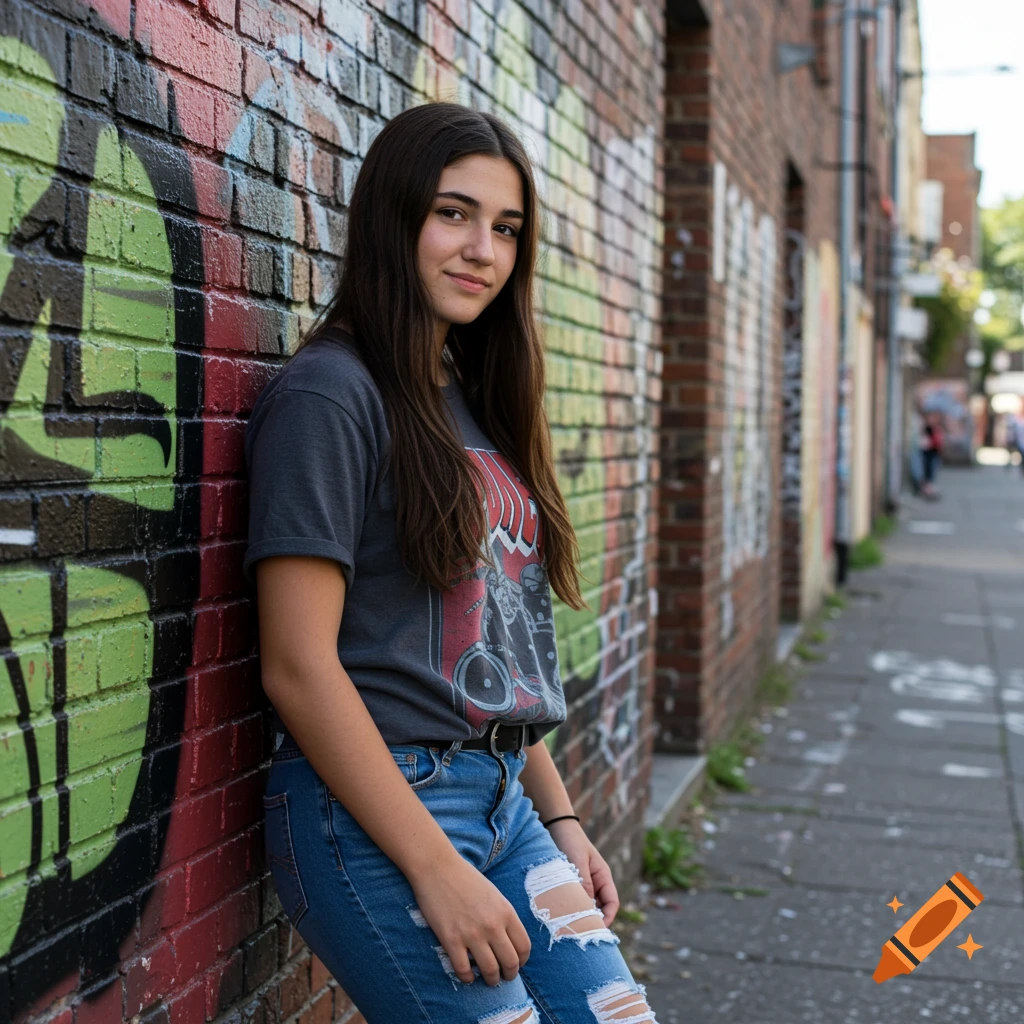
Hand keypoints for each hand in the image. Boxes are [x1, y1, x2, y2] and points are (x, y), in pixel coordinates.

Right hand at [409, 852, 530, 985]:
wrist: (437, 867)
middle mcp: (492, 925)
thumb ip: (503, 916)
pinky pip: (464, 971)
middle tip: (504, 976)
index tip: (516, 963)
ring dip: (491, 980)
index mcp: (505, 912)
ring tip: (488, 979)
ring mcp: (472, 934)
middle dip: (509, 974)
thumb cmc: (465, 878)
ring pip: (490, 971)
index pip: (524, 947)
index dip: (522, 960)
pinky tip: (467, 975)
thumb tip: (508, 941)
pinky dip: (468, 978)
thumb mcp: (494, 894)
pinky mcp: (451, 940)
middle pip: (510, 963)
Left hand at [546, 820, 619, 926]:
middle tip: (581, 933)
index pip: (612, 903)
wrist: (557, 827)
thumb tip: (588, 907)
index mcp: (603, 876)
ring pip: (587, 906)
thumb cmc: (571, 840)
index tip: (597, 928)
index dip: (608, 918)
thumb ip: (583, 881)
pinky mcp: (572, 884)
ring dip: (581, 914)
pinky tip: (562, 913)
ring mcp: (585, 884)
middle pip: (600, 908)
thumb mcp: (578, 860)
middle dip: (594, 920)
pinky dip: (571, 907)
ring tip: (570, 925)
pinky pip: (575, 900)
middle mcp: (596, 882)